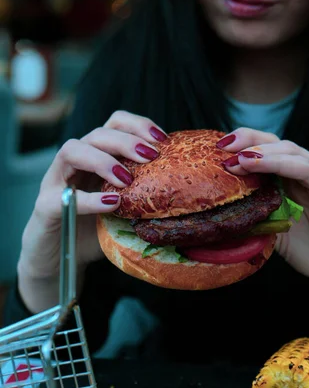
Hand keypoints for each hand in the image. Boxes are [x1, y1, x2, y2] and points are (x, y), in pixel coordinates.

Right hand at [17, 111, 166, 310]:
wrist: (59, 262)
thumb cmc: (94, 233)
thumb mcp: (125, 213)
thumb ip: (144, 201)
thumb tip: (185, 201)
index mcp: (96, 158)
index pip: (114, 125)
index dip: (137, 125)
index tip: (163, 139)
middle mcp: (74, 164)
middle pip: (96, 134)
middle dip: (126, 141)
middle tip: (150, 156)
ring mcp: (55, 182)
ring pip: (71, 150)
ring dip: (103, 160)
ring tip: (126, 180)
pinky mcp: (44, 207)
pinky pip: (59, 195)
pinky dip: (88, 199)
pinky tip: (110, 204)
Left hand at [219, 128, 308, 295]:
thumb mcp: (273, 233)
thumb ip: (254, 219)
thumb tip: (218, 217)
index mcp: (291, 179)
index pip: (269, 150)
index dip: (246, 143)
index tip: (219, 148)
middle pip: (285, 149)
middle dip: (254, 149)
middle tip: (228, 155)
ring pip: (307, 164)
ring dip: (278, 160)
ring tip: (251, 160)